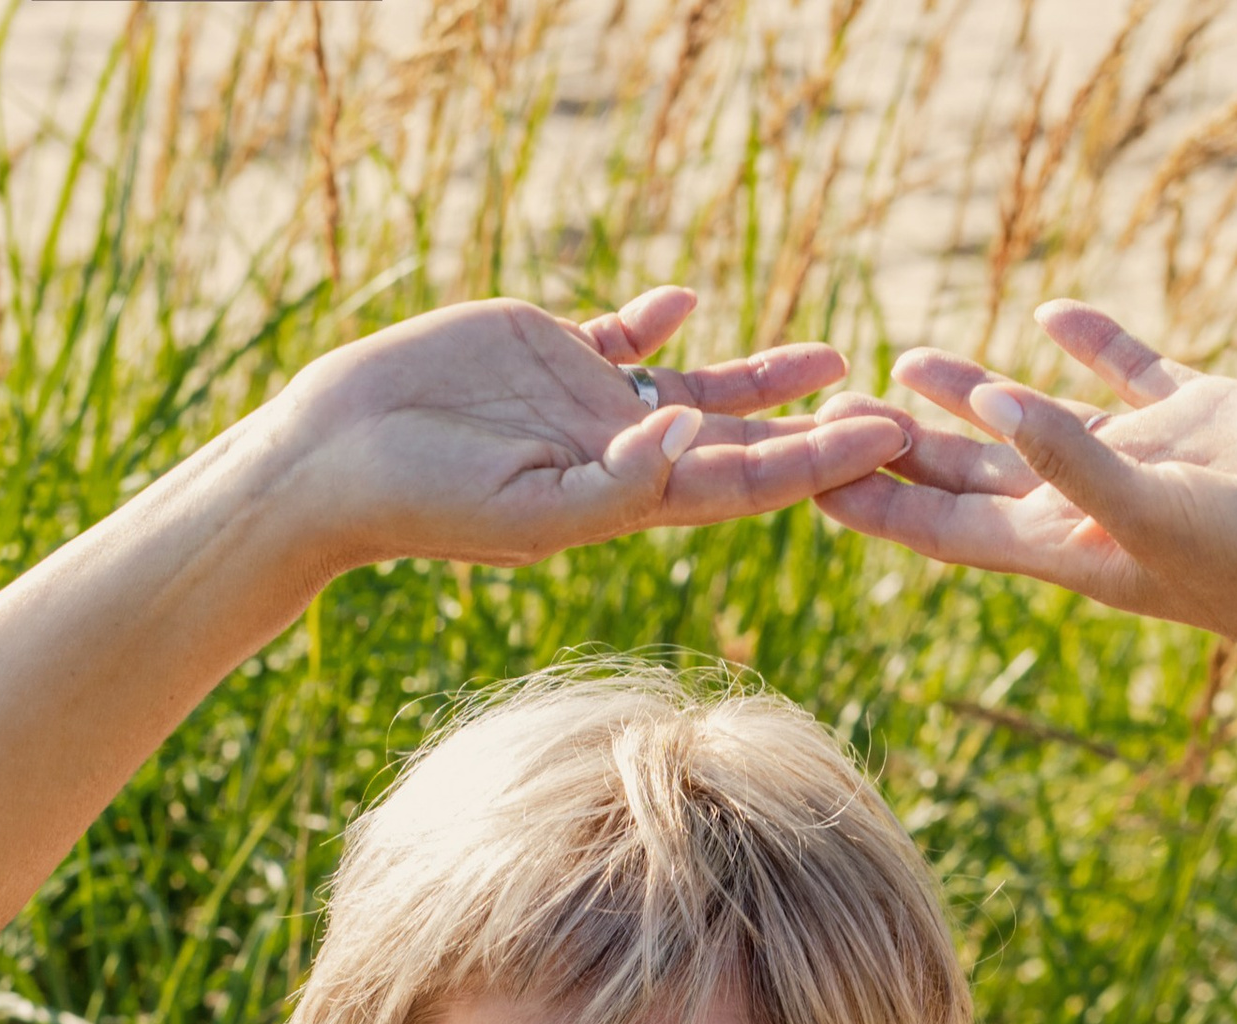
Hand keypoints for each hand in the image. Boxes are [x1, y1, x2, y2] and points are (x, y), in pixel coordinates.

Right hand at [290, 289, 909, 569]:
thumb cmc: (424, 502)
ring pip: (698, 390)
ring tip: (832, 359)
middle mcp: (619, 455)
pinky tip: (689, 304)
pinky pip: (620, 338)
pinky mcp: (545, 353)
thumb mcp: (530, 507)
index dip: (820, 463)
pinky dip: (658, 324)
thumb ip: (618, 480)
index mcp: (625, 503)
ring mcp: (585, 405)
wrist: (339, 459)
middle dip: (817, 432)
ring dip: (764, 380)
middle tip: (897, 414)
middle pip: (741, 444)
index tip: (885, 440)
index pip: (744, 484)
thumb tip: (699, 435)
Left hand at [813, 301, 1236, 668]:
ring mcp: (1139, 460)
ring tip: (904, 360)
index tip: (807, 482)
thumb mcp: (1150, 513)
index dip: (877, 504)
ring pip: (1032, 420)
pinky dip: (1087, 344)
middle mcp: (1087, 506)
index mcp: (1062, 547)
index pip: (943, 528)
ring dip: (970, 394)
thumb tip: (994, 405)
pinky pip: (1125, 372)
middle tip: (833, 411)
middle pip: (969, 476)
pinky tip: (1049, 316)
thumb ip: (1072, 460)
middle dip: (902, 449)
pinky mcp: (1194, 416)